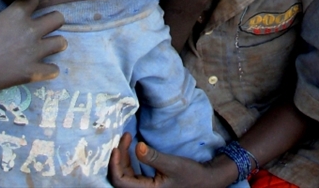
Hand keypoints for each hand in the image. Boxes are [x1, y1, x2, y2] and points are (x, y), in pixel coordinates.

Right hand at [0, 0, 66, 96]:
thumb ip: (2, 21)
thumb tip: (6, 24)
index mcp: (16, 14)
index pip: (36, 0)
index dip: (31, 5)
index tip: (28, 11)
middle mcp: (30, 30)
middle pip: (58, 18)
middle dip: (52, 22)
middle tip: (44, 29)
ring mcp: (33, 51)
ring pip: (62, 42)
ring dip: (55, 45)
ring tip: (47, 49)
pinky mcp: (31, 71)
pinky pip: (54, 70)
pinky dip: (49, 70)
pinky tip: (41, 70)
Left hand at [108, 133, 230, 187]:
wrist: (204, 180)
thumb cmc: (190, 174)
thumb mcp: (173, 164)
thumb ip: (154, 157)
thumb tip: (137, 147)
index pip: (120, 181)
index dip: (114, 165)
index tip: (116, 147)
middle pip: (121, 176)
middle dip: (119, 156)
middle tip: (125, 136)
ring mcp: (145, 187)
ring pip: (126, 174)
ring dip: (124, 157)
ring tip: (128, 138)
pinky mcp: (149, 183)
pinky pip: (133, 173)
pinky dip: (130, 160)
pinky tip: (133, 149)